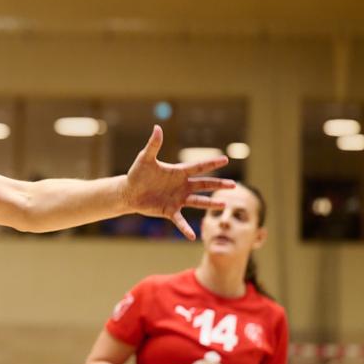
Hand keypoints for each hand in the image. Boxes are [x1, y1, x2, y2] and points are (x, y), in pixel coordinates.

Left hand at [123, 125, 233, 239]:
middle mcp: (182, 186)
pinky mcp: (170, 211)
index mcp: (178, 172)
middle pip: (204, 185)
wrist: (129, 192)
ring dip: (210, 204)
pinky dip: (186, 228)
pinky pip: (180, 221)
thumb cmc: (137, 174)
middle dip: (218, 185)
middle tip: (235, 185)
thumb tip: (157, 127)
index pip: (198, 167)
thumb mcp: (145, 159)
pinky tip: (193, 237)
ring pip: (198, 202)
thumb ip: (153, 145)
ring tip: (224, 205)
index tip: (225, 159)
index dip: (211, 163)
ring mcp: (177, 199)